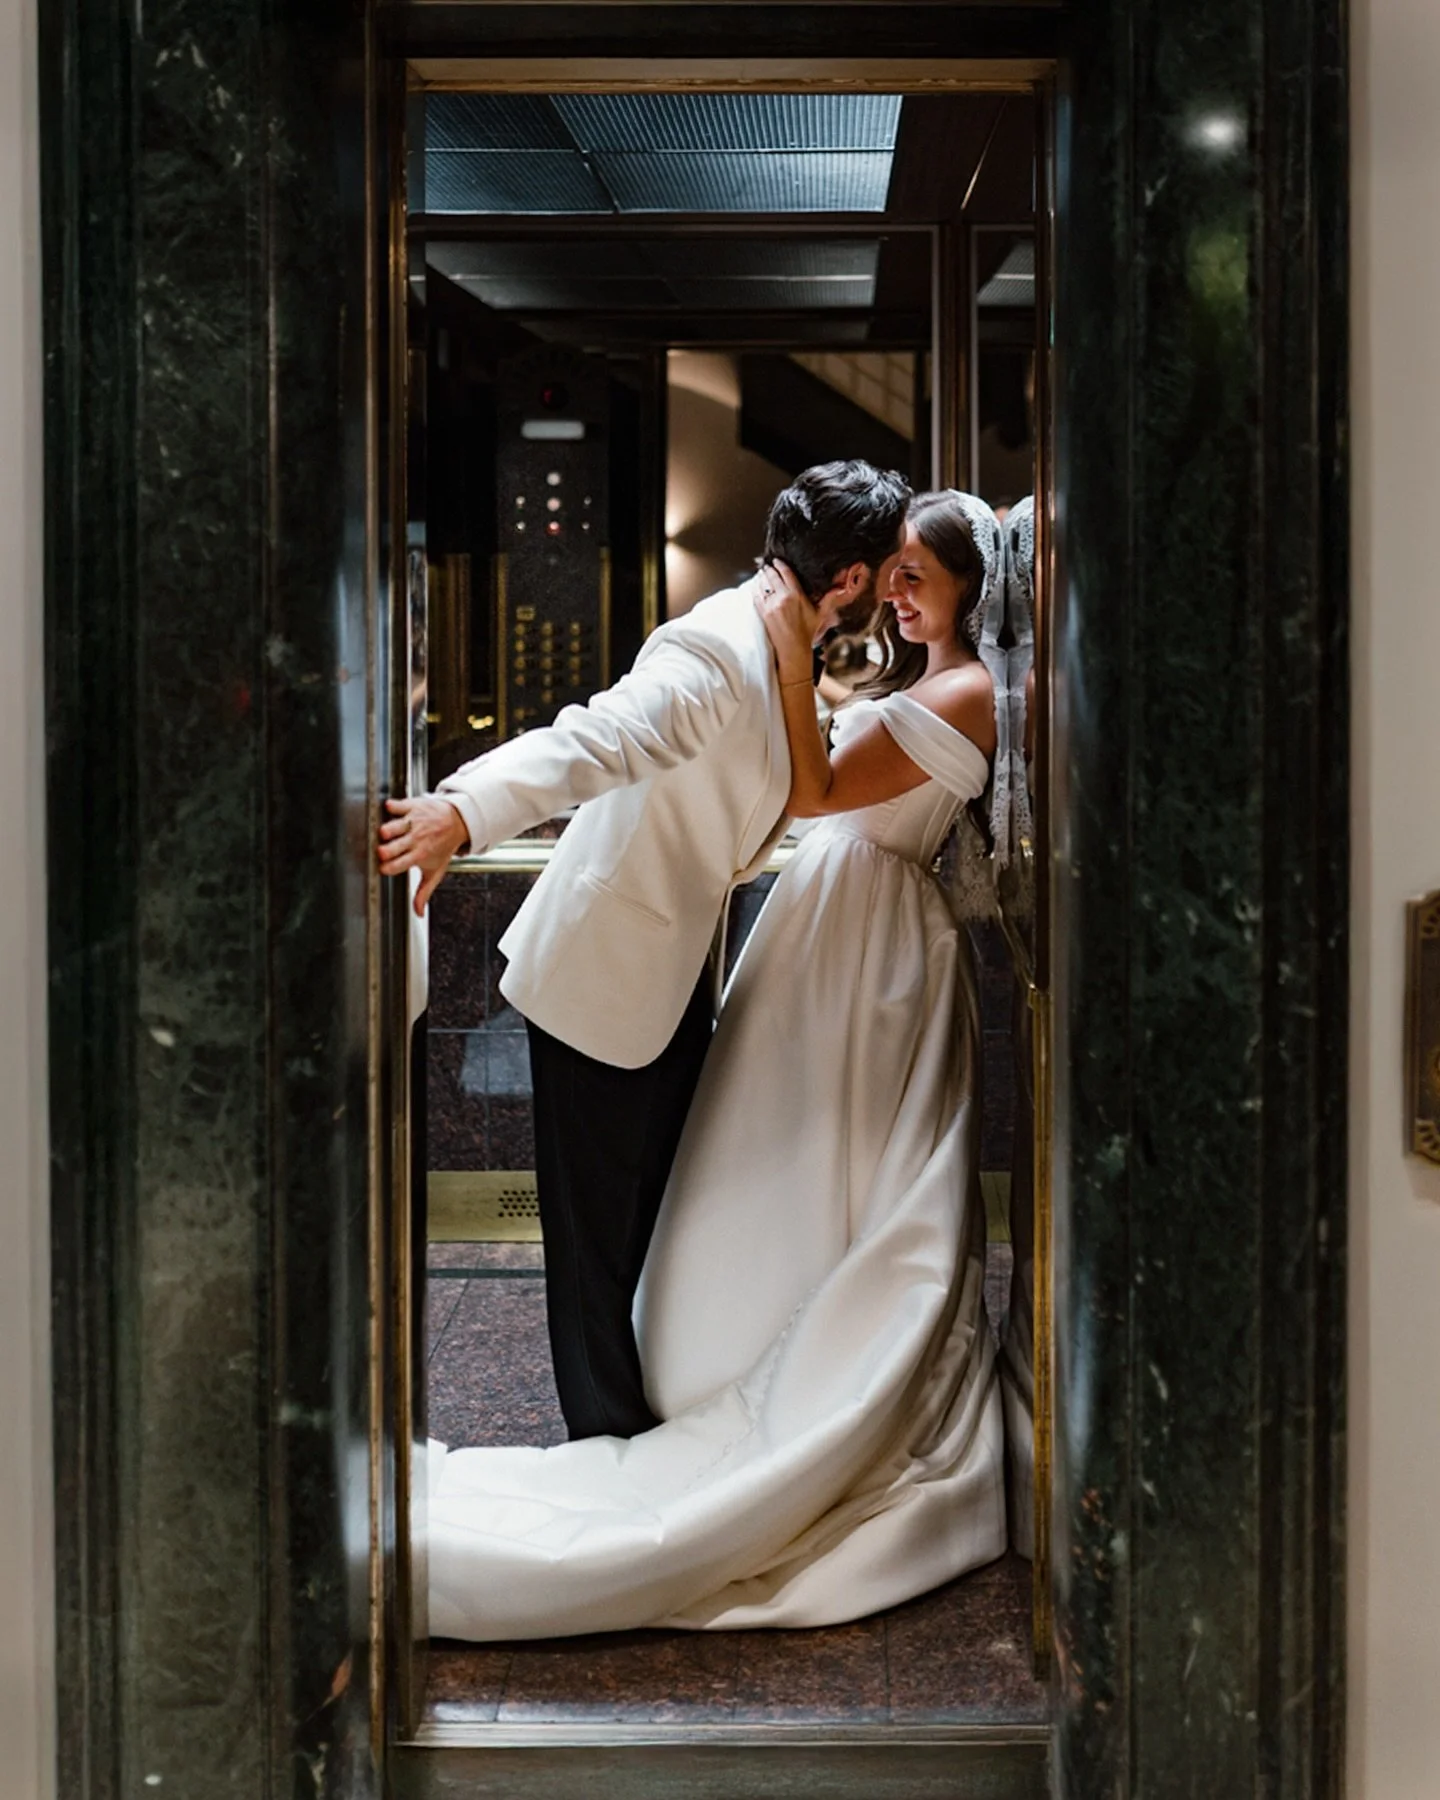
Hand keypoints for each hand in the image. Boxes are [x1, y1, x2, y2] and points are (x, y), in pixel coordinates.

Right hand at [377, 795, 469, 914]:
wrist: (458, 822)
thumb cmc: (443, 847)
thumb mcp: (436, 871)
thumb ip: (424, 892)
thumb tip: (418, 913)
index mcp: (419, 856)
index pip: (399, 865)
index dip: (388, 868)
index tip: (382, 868)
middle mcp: (416, 839)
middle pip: (393, 847)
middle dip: (384, 851)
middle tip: (381, 852)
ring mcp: (414, 822)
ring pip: (394, 826)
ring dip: (387, 830)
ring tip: (384, 834)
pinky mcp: (412, 806)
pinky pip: (399, 805)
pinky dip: (392, 806)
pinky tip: (388, 809)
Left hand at [755, 560, 817, 685]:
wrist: (793, 649)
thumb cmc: (807, 632)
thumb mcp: (819, 614)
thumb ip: (828, 599)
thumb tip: (839, 589)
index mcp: (796, 595)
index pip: (786, 573)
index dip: (780, 564)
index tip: (776, 560)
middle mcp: (783, 598)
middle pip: (772, 576)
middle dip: (768, 569)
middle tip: (766, 564)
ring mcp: (771, 605)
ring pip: (763, 584)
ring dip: (761, 576)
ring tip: (761, 572)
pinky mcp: (763, 613)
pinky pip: (756, 595)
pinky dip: (755, 588)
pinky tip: (755, 585)